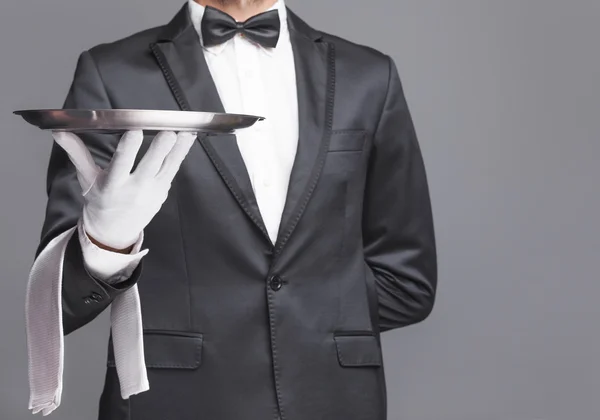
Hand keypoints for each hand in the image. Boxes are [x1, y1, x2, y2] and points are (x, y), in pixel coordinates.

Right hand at [52, 130, 196, 249]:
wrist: (114, 231)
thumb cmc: (99, 200)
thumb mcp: (86, 178)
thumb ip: (77, 153)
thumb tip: (59, 131)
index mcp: (112, 186)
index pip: (120, 165)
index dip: (128, 149)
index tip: (134, 131)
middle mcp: (134, 190)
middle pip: (148, 167)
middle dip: (159, 150)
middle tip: (168, 133)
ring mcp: (151, 192)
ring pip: (167, 168)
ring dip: (177, 150)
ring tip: (186, 132)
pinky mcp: (163, 192)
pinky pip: (173, 170)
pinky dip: (180, 154)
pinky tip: (187, 139)